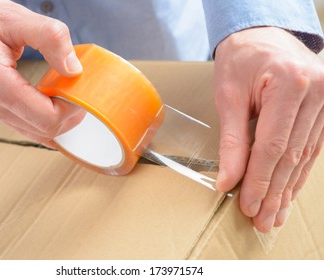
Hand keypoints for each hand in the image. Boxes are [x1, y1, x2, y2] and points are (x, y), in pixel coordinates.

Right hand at [0, 0, 83, 146]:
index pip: (46, 118)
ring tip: (69, 97)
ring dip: (59, 120)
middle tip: (80, 95)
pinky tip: (55, 106)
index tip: (81, 91)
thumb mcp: (14, 18)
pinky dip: (44, 120)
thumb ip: (49, 38)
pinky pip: (25, 126)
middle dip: (69, 116)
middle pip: (44, 131)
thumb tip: (74, 68)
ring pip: (35, 133)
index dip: (72, 109)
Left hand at [214, 27, 323, 231]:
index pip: (273, 146)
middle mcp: (317, 93)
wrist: (261, 36)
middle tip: (263, 220)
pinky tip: (289, 191)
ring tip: (275, 215)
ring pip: (305, 156)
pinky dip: (297, 172)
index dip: (260, 181)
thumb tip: (228, 181)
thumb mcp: (228, 97)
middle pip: (291, 155)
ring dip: (288, 188)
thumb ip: (232, 141)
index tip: (248, 205)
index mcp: (290, 84)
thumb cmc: (240, 60)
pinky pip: (312, 148)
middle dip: (274, 192)